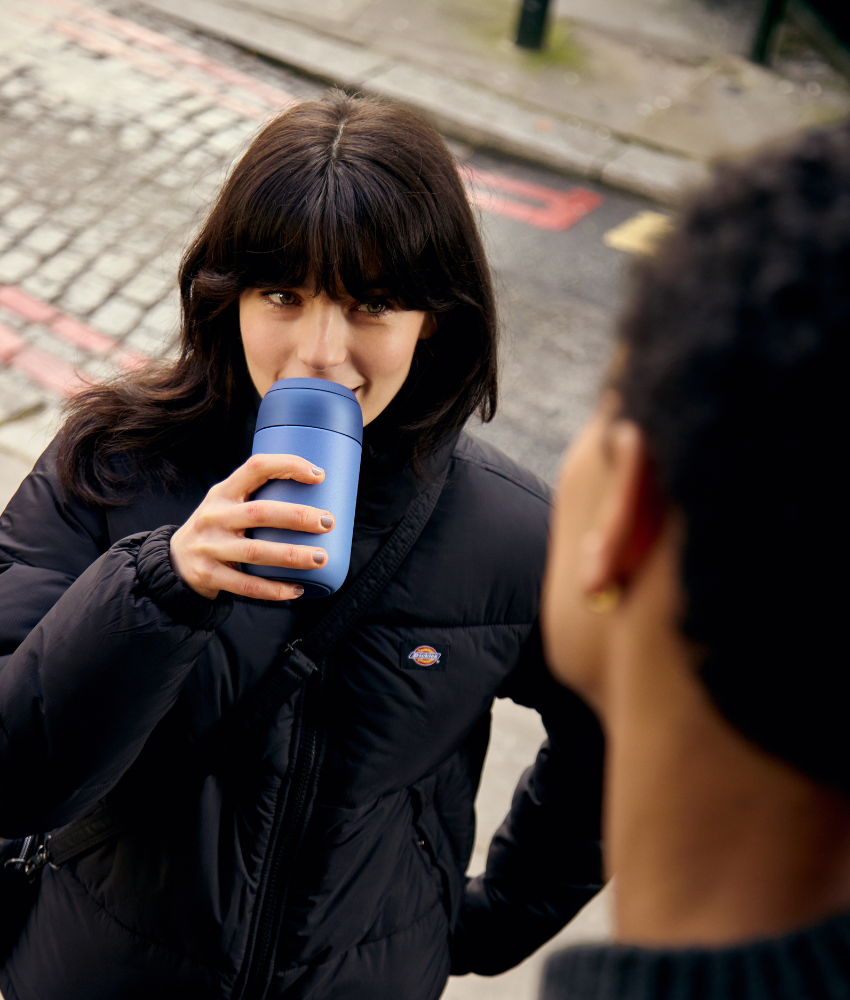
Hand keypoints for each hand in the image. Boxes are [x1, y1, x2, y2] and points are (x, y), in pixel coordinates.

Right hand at [170, 454, 333, 600]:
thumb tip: (317, 496)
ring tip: (321, 558)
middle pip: (260, 512)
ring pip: (255, 552)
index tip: (320, 476)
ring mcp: (209, 547)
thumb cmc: (217, 529)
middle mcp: (214, 516)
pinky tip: (297, 589)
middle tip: (328, 522)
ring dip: (292, 555)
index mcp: (222, 492)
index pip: (256, 467)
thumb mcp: (226, 505)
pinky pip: (246, 585)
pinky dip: (274, 590)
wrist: (174, 562)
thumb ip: (258, 497)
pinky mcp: (209, 575)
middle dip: (298, 516)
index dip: (288, 466)